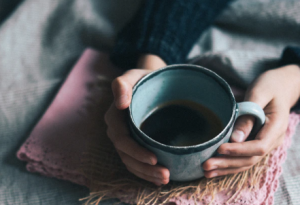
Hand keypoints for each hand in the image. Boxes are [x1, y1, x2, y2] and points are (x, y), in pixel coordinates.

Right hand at [104, 54, 169, 185]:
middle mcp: (117, 130)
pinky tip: (158, 178)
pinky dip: (145, 171)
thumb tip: (120, 102)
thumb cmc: (143, 79)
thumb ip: (123, 84)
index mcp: (115, 117)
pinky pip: (135, 161)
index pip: (121, 139)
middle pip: (126, 155)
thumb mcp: (134, 76)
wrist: (150, 82)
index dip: (136, 152)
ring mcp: (125, 138)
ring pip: (131, 162)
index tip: (155, 159)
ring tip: (165, 179)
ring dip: (146, 173)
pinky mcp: (134, 143)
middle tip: (165, 175)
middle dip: (144, 168)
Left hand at [203, 64, 299, 177]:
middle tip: (206, 165)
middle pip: (250, 159)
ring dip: (226, 168)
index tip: (220, 149)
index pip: (258, 146)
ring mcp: (264, 142)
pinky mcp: (255, 142)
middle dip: (227, 163)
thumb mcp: (259, 94)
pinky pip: (243, 157)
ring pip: (246, 162)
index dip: (239, 150)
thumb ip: (249, 115)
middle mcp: (272, 140)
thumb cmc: (270, 85)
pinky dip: (229, 164)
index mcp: (276, 127)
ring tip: (206, 172)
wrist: (281, 86)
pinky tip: (215, 168)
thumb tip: (235, 139)